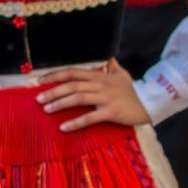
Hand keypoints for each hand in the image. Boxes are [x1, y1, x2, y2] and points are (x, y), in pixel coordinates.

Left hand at [36, 63, 150, 131]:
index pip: (73, 72)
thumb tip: (110, 60)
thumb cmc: (133, 92)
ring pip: (78, 98)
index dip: (55, 75)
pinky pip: (90, 117)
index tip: (39, 81)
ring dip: (60, 103)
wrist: (150, 104)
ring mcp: (106, 98)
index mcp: (99, 76)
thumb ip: (114, 68)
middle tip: (38, 99)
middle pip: (72, 85)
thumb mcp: (124, 76)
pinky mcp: (111, 112)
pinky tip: (63, 127)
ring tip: (46, 109)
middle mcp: (100, 84)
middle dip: (53, 91)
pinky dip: (76, 122)